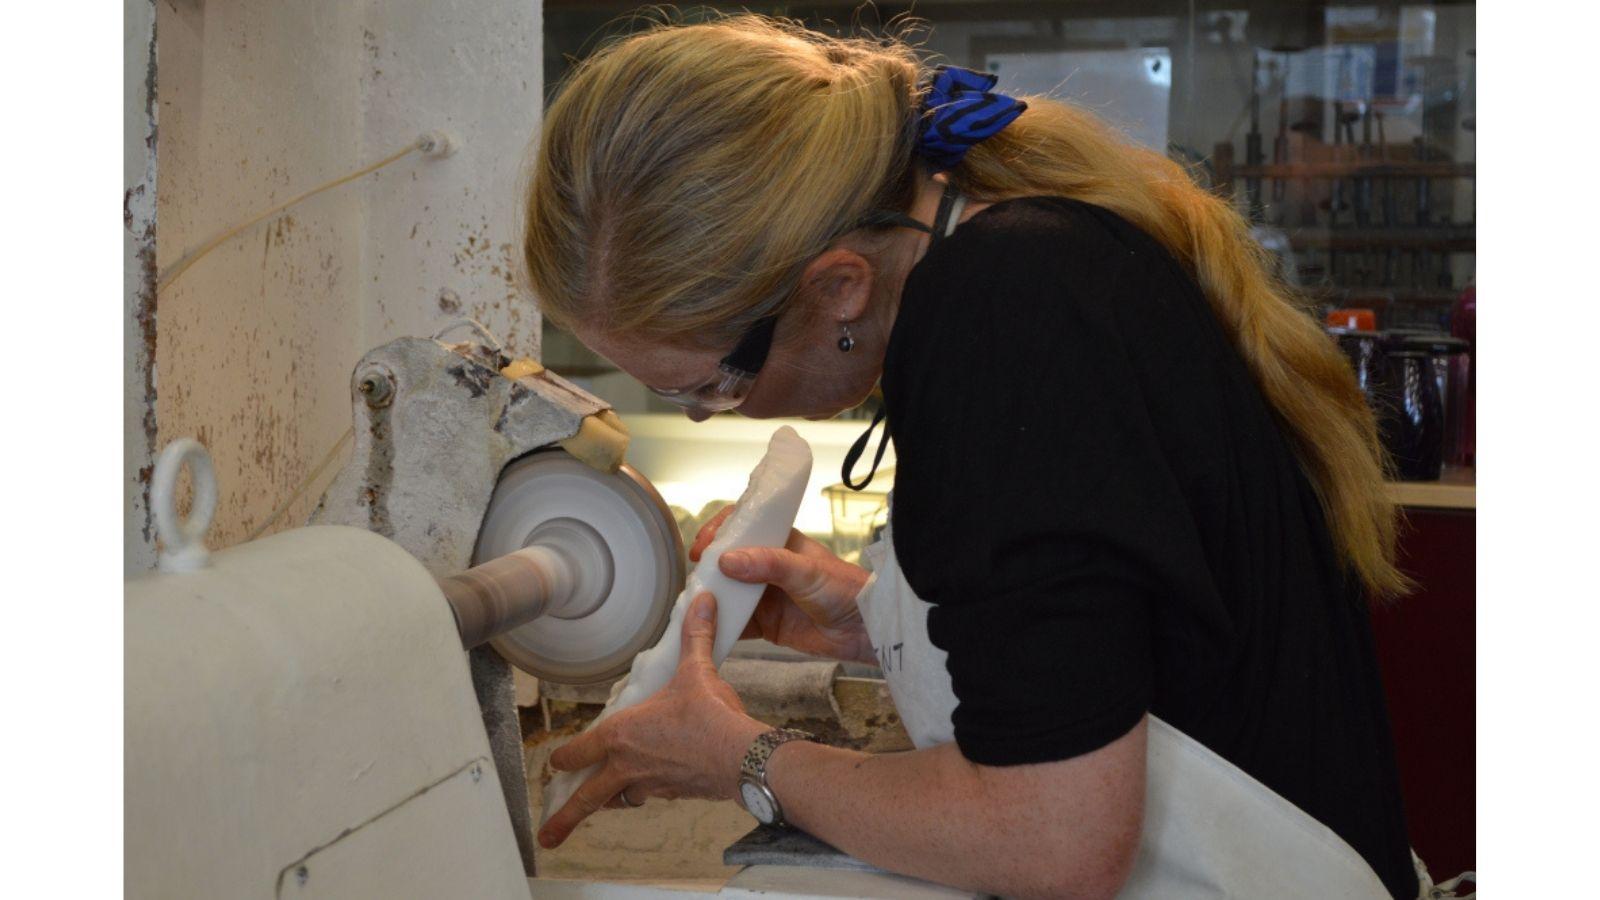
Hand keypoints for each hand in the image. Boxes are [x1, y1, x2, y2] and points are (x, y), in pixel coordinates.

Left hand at [537, 592, 766, 848]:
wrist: (741, 756)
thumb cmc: (711, 717)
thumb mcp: (697, 670)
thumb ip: (695, 636)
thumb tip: (700, 602)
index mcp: (622, 735)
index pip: (580, 751)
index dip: (563, 758)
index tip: (554, 764)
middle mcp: (629, 765)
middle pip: (587, 798)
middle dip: (564, 817)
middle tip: (547, 835)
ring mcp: (651, 784)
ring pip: (619, 800)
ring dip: (609, 802)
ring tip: (603, 804)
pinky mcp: (675, 795)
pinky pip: (653, 797)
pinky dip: (649, 794)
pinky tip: (657, 787)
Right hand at [692, 506, 873, 663]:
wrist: (864, 630)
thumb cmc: (844, 589)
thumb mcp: (806, 571)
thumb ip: (769, 564)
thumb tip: (727, 560)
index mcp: (778, 542)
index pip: (741, 525)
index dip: (718, 531)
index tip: (702, 547)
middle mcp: (767, 566)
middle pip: (726, 561)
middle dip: (707, 568)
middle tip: (695, 578)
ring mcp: (764, 595)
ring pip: (727, 593)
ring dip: (711, 598)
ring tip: (694, 604)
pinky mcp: (765, 624)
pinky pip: (736, 624)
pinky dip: (721, 626)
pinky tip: (707, 629)